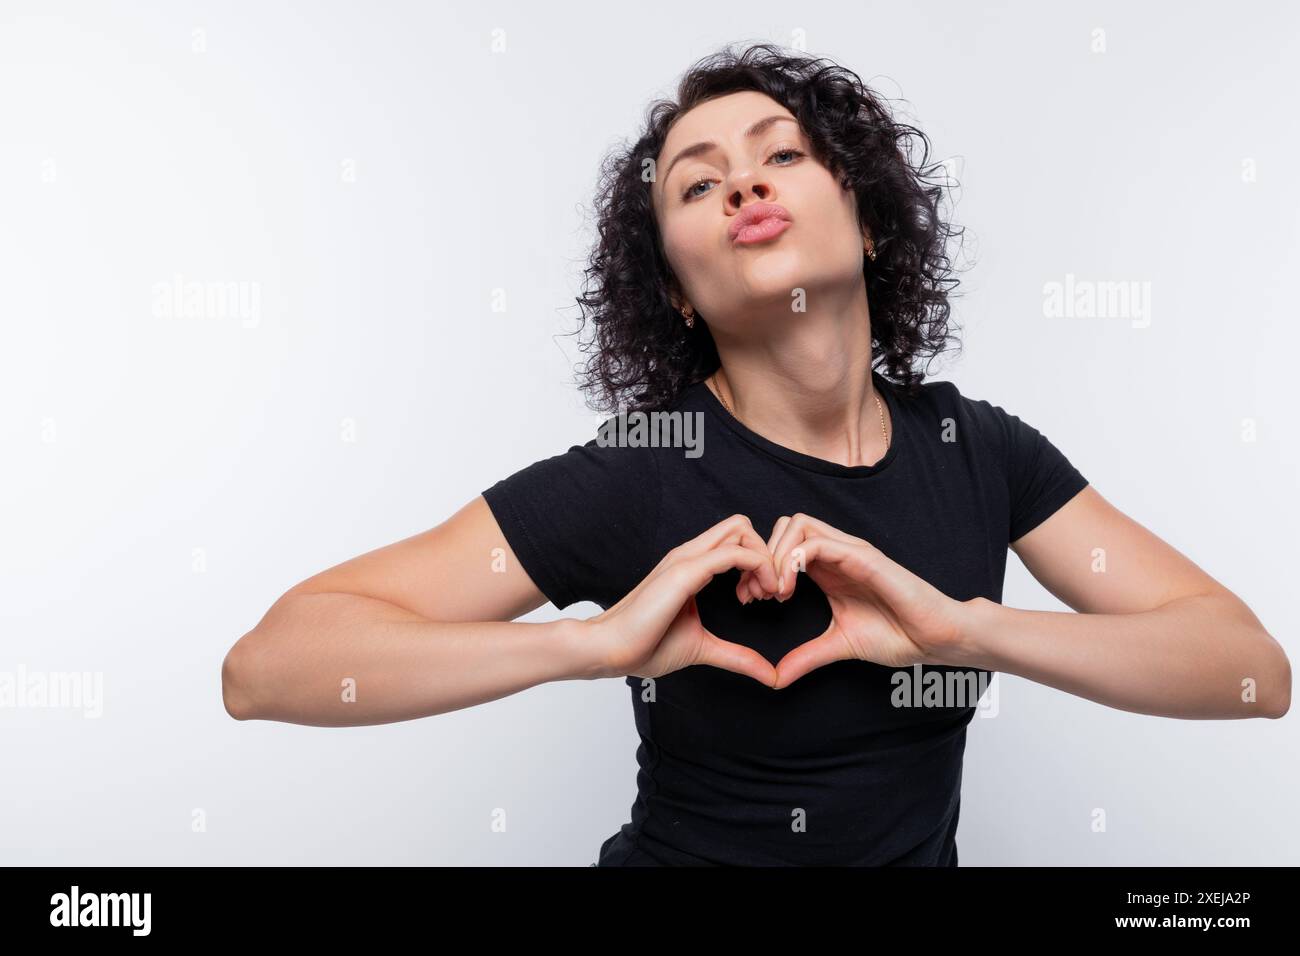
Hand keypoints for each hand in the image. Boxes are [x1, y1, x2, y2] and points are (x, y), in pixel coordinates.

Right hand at [586, 515, 782, 684]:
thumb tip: (770, 675)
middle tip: (770, 591)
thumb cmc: (645, 646)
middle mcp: (689, 554)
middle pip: (741, 525)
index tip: (763, 597)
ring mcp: (686, 559)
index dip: (758, 563)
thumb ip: (737, 656)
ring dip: (765, 558)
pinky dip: (758, 567)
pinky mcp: (685, 572)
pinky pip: (734, 553)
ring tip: (765, 594)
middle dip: (767, 552)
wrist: (610, 650)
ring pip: (741, 529)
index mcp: (690, 566)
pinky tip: (757, 596)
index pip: (735, 540)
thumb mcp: (703, 648)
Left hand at [756, 513, 969, 687]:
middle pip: (785, 526)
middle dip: (762, 556)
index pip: (783, 544)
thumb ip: (806, 656)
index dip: (760, 567)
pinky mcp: (864, 557)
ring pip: (797, 525)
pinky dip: (794, 560)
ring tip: (776, 593)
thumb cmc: (897, 636)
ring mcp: (850, 551)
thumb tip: (775, 677)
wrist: (935, 639)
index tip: (752, 600)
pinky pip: (819, 542)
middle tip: (758, 594)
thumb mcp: (838, 646)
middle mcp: (836, 553)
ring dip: (776, 555)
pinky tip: (790, 590)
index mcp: (827, 569)